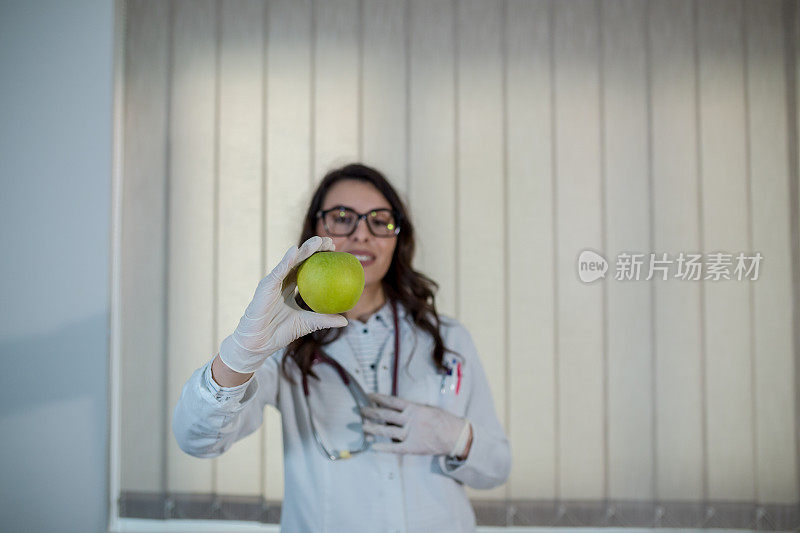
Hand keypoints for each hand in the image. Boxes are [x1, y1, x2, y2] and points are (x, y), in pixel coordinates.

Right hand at [218, 236, 348, 372]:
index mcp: (290, 287)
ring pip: (290, 261)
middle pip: (300, 260)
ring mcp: (274, 281)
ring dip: (304, 249)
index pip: (307, 268)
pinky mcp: (265, 285)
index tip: (335, 252)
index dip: (320, 258)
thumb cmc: (280, 333)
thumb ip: (325, 319)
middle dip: (315, 248)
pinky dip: (286, 260)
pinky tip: (296, 250)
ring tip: (318, 241)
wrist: (259, 343)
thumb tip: (346, 320)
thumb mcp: (308, 324)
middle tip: (330, 242)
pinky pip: (278, 271)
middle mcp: (282, 281)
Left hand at [361, 393, 470, 456]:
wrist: (455, 436)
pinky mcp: (412, 447)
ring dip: (373, 428)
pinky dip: (383, 447)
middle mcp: (410, 420)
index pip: (392, 401)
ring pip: (387, 431)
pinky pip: (395, 448)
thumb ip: (414, 408)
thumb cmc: (443, 420)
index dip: (379, 398)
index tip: (369, 396)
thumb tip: (399, 406)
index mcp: (414, 408)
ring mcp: (410, 434)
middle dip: (371, 412)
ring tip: (362, 426)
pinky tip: (373, 446)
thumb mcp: (429, 408)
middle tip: (360, 410)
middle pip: (385, 415)